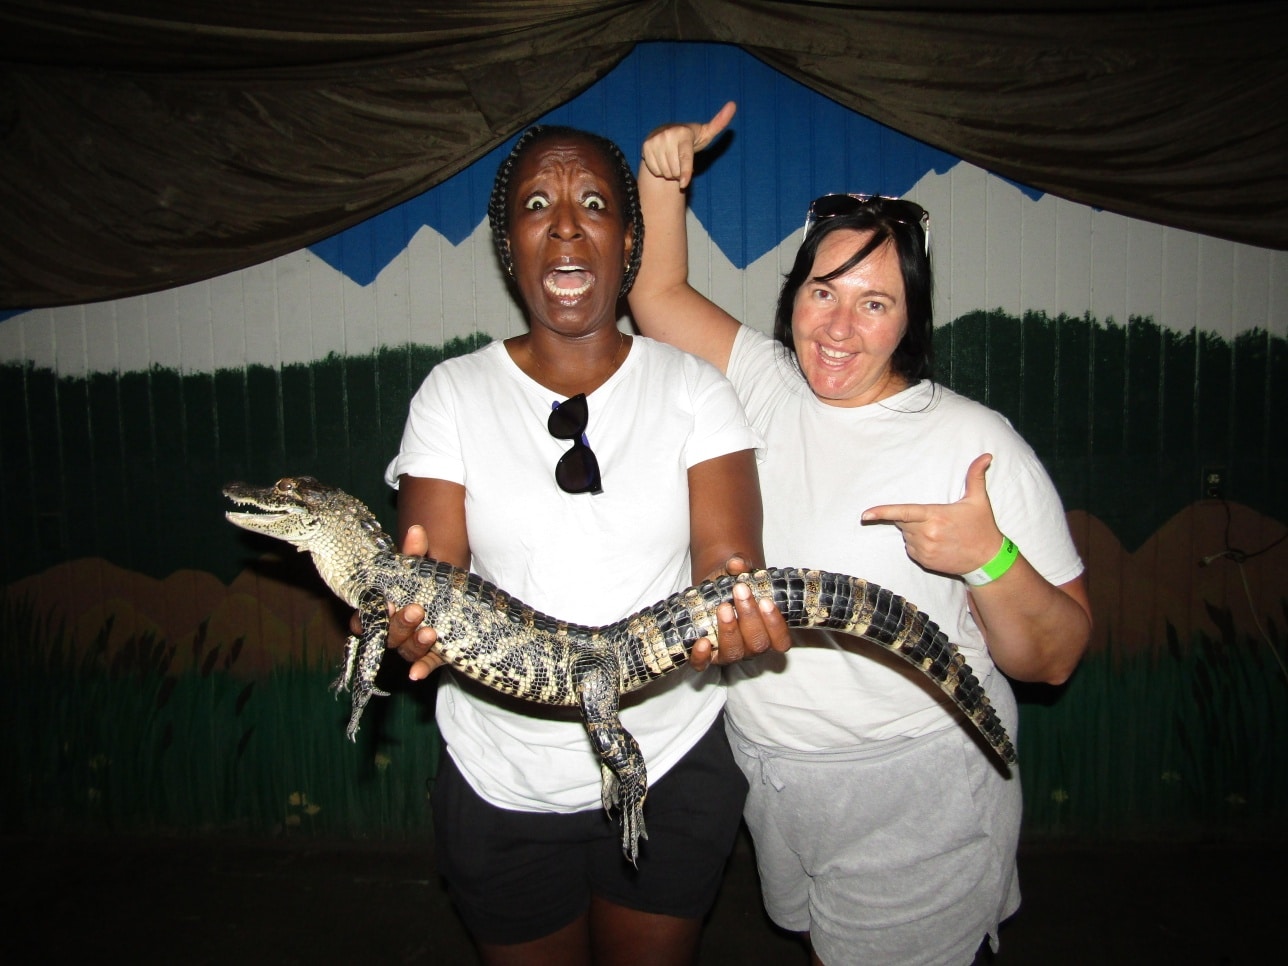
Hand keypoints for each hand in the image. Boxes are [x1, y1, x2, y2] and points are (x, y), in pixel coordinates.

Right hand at [376, 524, 446, 680]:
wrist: (458, 599)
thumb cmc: (430, 583)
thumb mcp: (423, 568)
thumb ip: (416, 553)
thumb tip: (416, 530)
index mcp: (385, 609)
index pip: (365, 618)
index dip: (370, 616)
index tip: (387, 604)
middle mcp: (393, 630)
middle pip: (387, 635)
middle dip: (400, 624)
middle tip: (416, 610)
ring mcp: (411, 644)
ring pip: (405, 650)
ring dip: (415, 644)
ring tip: (431, 633)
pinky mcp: (432, 656)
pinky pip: (424, 665)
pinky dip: (421, 669)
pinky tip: (418, 674)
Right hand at [641, 101, 735, 188]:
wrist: (665, 134)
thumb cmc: (691, 138)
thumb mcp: (706, 133)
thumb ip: (720, 122)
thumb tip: (733, 104)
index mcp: (683, 133)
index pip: (685, 158)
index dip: (685, 172)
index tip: (684, 183)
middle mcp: (668, 135)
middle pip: (676, 171)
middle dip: (680, 171)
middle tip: (680, 160)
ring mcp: (655, 141)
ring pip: (665, 172)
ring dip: (670, 171)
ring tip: (671, 159)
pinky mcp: (645, 147)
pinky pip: (654, 170)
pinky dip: (659, 169)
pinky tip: (662, 159)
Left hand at [688, 554, 790, 670]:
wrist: (709, 591)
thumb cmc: (732, 585)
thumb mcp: (737, 573)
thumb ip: (740, 566)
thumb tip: (737, 563)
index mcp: (767, 633)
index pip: (781, 641)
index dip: (776, 624)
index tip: (766, 600)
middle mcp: (750, 647)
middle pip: (757, 644)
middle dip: (750, 617)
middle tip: (740, 590)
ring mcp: (728, 653)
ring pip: (734, 653)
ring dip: (729, 631)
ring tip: (723, 607)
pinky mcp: (705, 655)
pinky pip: (703, 665)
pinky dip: (702, 657)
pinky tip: (701, 641)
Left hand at [861, 454, 1003, 576]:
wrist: (988, 560)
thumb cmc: (982, 527)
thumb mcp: (979, 500)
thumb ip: (975, 476)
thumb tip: (987, 455)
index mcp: (936, 516)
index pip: (904, 512)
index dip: (882, 512)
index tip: (865, 514)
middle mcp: (927, 534)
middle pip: (904, 522)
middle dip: (912, 518)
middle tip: (935, 518)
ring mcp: (924, 549)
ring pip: (906, 535)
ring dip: (915, 531)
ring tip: (940, 532)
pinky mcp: (924, 561)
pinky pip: (911, 548)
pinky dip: (918, 544)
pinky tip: (937, 543)